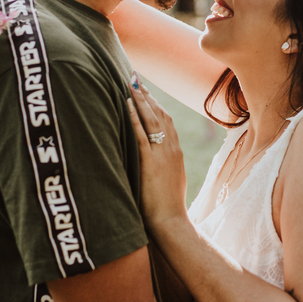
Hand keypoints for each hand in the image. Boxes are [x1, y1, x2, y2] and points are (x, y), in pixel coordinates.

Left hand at [125, 80, 188, 230]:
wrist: (171, 222)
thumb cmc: (167, 207)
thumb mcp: (168, 181)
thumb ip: (162, 167)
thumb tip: (153, 161)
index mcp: (175, 153)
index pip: (167, 121)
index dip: (155, 105)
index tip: (145, 92)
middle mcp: (171, 149)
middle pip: (160, 115)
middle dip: (147, 96)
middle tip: (136, 80)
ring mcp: (162, 155)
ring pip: (152, 120)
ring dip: (141, 100)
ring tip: (131, 85)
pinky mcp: (151, 163)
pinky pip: (142, 135)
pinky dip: (135, 118)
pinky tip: (127, 105)